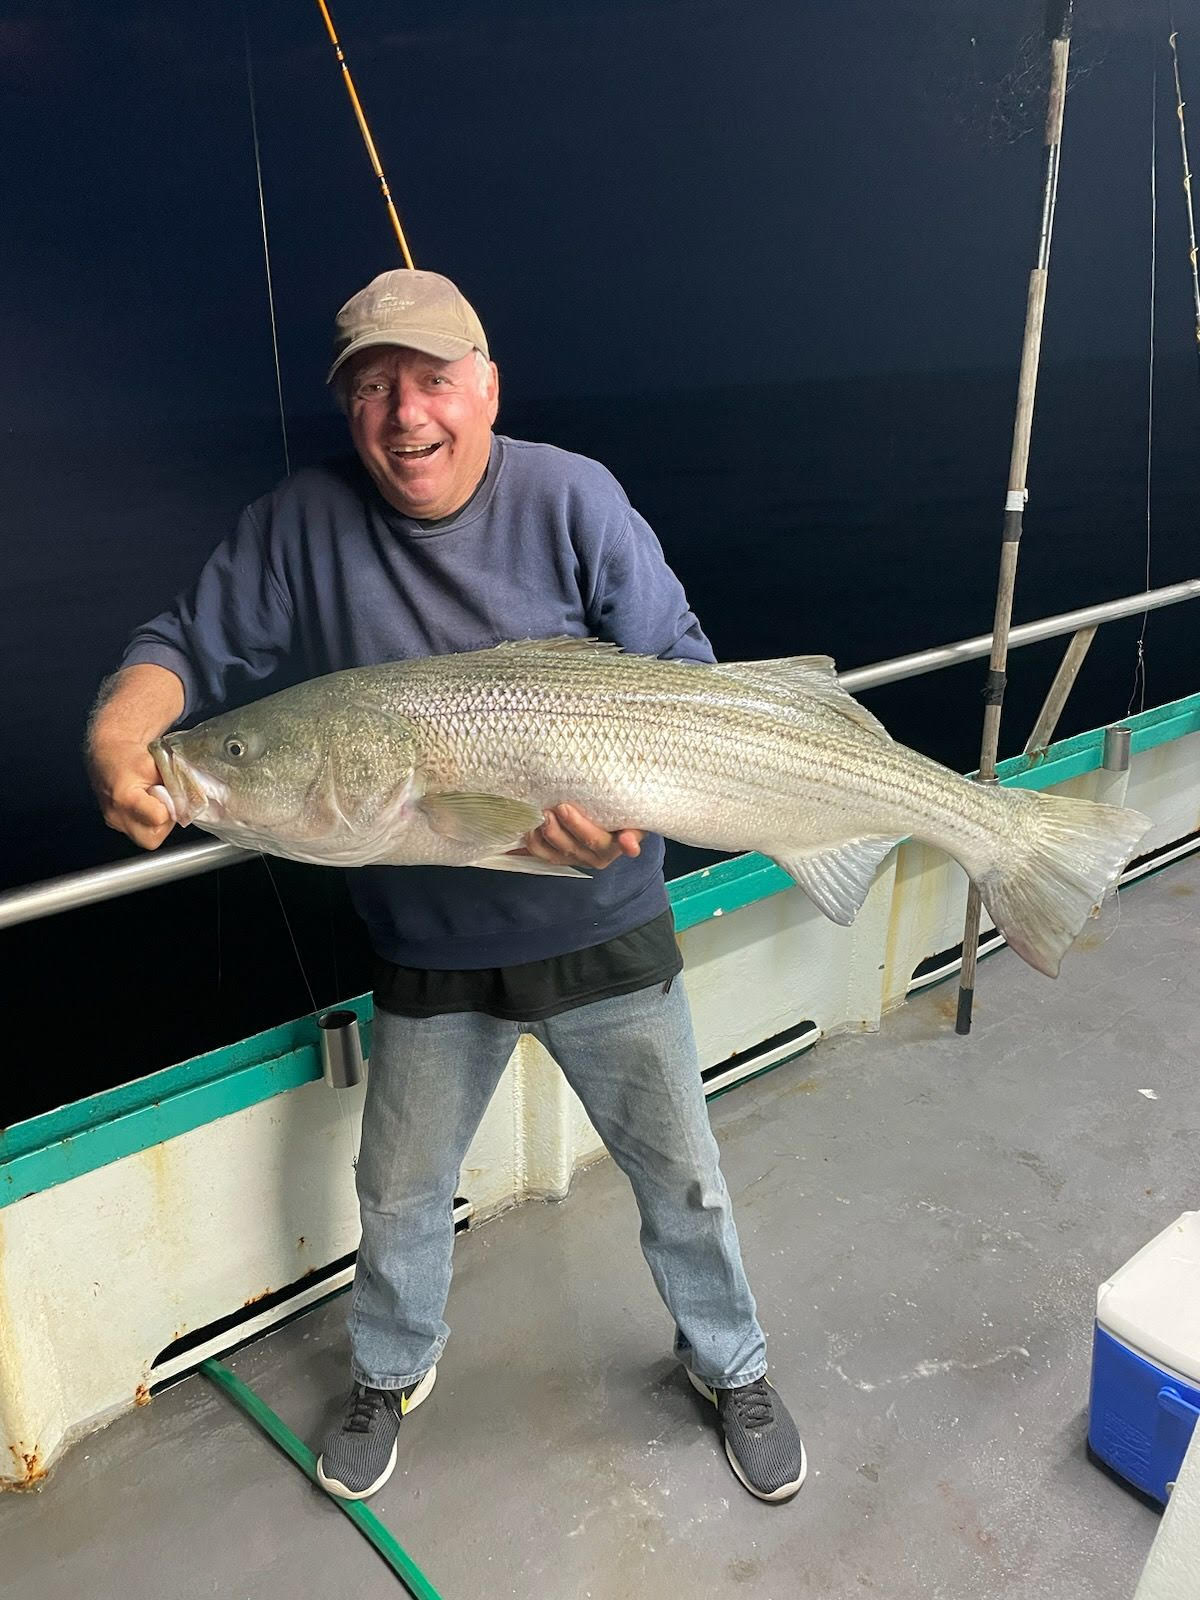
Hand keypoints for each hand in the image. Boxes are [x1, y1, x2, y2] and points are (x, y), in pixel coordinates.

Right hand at [88, 740, 175, 850]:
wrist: (108, 751)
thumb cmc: (129, 754)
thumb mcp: (157, 763)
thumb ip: (175, 782)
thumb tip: (192, 798)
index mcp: (125, 798)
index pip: (159, 817)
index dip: (171, 807)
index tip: (171, 795)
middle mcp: (116, 815)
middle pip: (151, 839)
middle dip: (164, 824)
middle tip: (165, 804)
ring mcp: (114, 822)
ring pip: (145, 839)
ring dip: (157, 824)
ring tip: (156, 803)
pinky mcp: (115, 824)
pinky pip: (138, 832)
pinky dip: (147, 822)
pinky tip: (147, 805)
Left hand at [520, 803, 643, 870]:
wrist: (624, 821)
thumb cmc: (628, 815)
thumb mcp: (637, 820)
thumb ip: (634, 832)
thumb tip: (630, 846)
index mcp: (613, 847)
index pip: (594, 839)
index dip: (578, 826)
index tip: (564, 808)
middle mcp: (593, 857)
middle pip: (569, 846)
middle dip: (554, 827)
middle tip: (546, 806)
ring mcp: (574, 858)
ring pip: (552, 853)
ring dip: (540, 836)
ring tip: (534, 815)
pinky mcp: (559, 856)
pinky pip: (541, 854)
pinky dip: (528, 845)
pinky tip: (519, 835)